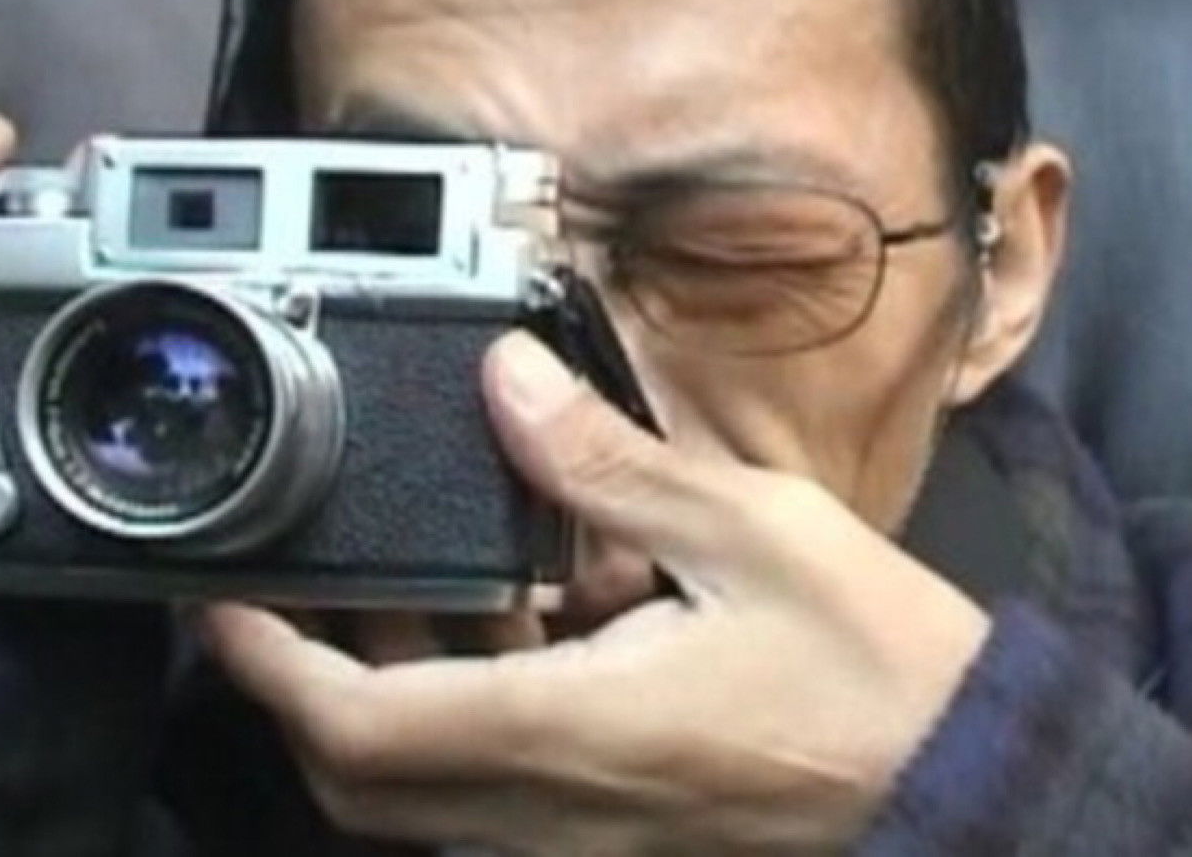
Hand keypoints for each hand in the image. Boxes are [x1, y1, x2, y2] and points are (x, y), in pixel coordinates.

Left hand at [203, 332, 989, 853]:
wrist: (964, 775)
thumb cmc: (876, 667)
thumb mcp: (752, 531)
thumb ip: (613, 462)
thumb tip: (510, 381)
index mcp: (569, 727)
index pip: (358, 725)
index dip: (268, 665)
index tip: (227, 599)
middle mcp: (552, 806)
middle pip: (361, 780)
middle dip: (301, 691)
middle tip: (296, 594)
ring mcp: (583, 836)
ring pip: (421, 796)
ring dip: (383, 706)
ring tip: (402, 595)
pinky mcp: (619, 836)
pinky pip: (493, 799)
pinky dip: (463, 726)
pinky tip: (519, 637)